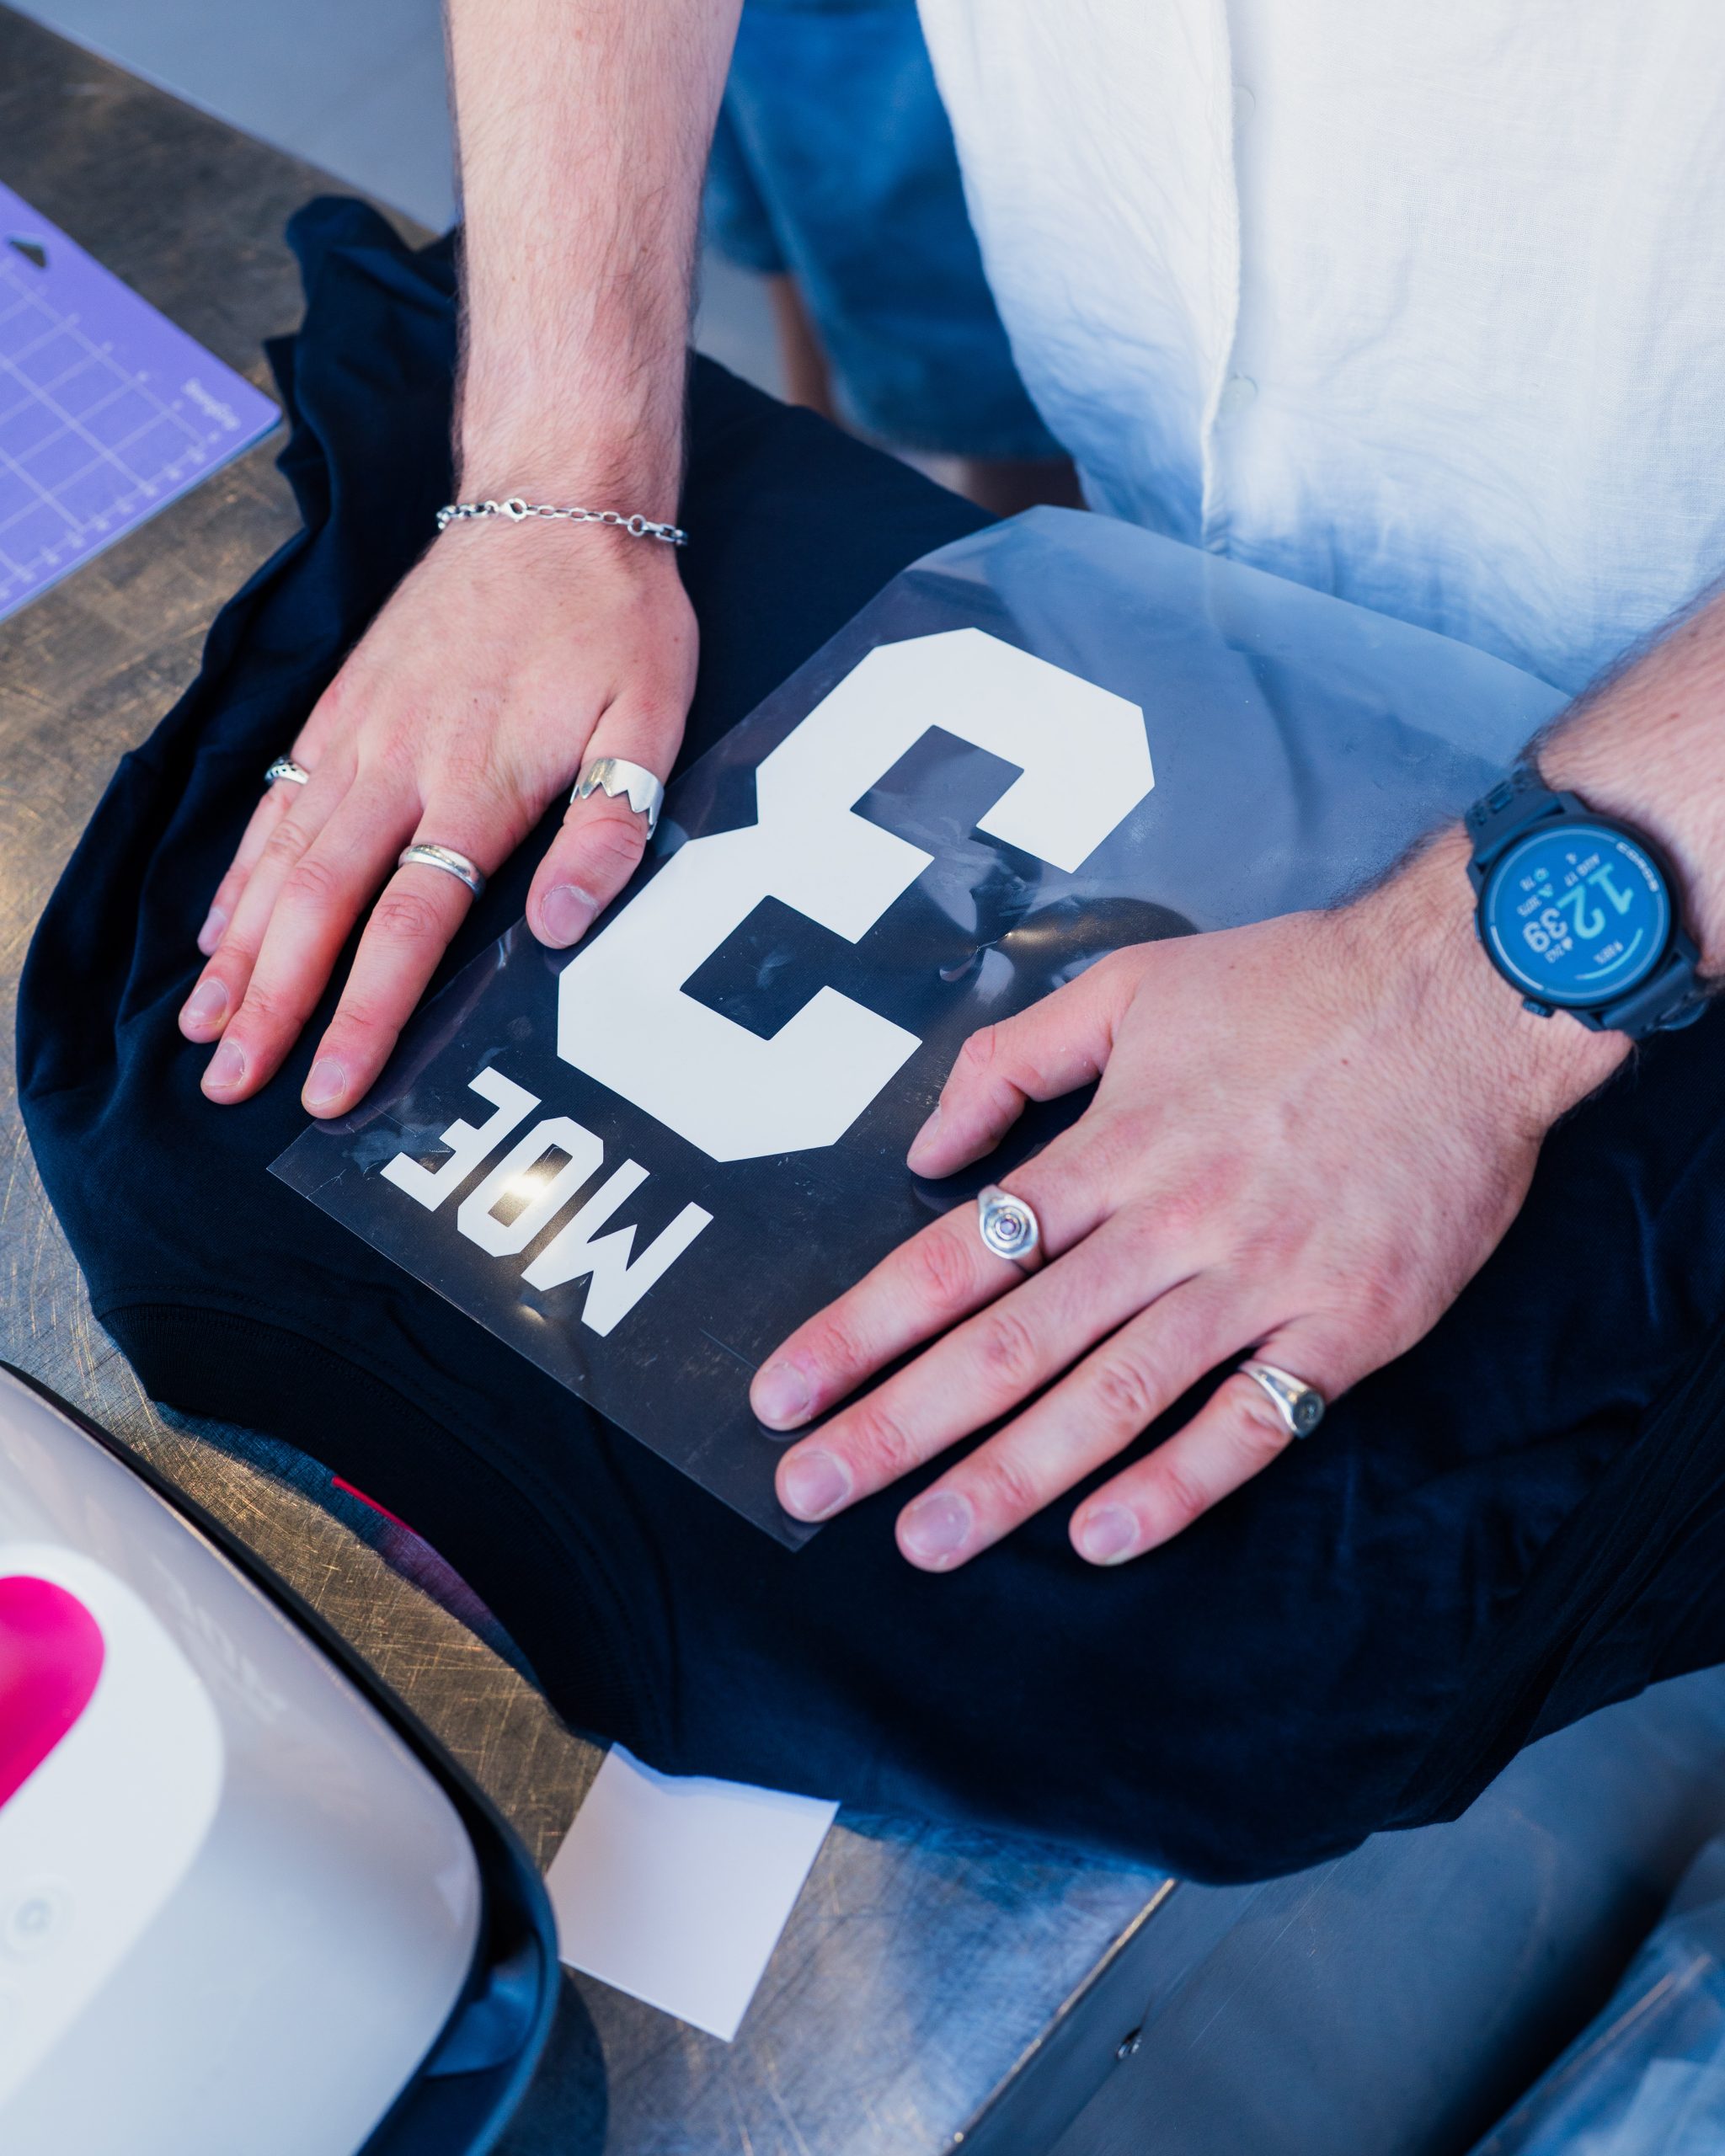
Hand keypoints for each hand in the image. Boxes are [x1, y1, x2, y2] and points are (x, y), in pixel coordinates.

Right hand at [178, 525, 695, 1114]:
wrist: (553, 499)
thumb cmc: (613, 618)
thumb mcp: (651, 720)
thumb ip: (610, 830)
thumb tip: (558, 928)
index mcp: (477, 786)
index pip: (404, 927)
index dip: (363, 1015)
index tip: (329, 1087)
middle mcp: (399, 767)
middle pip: (317, 908)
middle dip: (271, 1006)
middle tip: (231, 1083)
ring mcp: (359, 736)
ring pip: (280, 863)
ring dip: (238, 953)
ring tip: (200, 1027)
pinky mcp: (342, 710)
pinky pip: (276, 806)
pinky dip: (239, 874)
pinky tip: (219, 927)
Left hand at [751, 837, 1625, 1568]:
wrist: (1470, 996)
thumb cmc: (1295, 988)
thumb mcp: (1129, 987)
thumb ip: (1011, 1062)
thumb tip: (925, 1150)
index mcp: (1108, 1147)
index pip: (954, 1258)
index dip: (858, 1332)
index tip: (783, 1395)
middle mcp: (1169, 1223)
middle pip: (1010, 1345)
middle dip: (898, 1426)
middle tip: (812, 1492)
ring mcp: (1258, 1280)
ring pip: (1112, 1398)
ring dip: (1009, 1478)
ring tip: (925, 1539)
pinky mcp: (1345, 1325)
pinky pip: (1250, 1423)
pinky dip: (1174, 1484)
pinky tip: (1099, 1535)